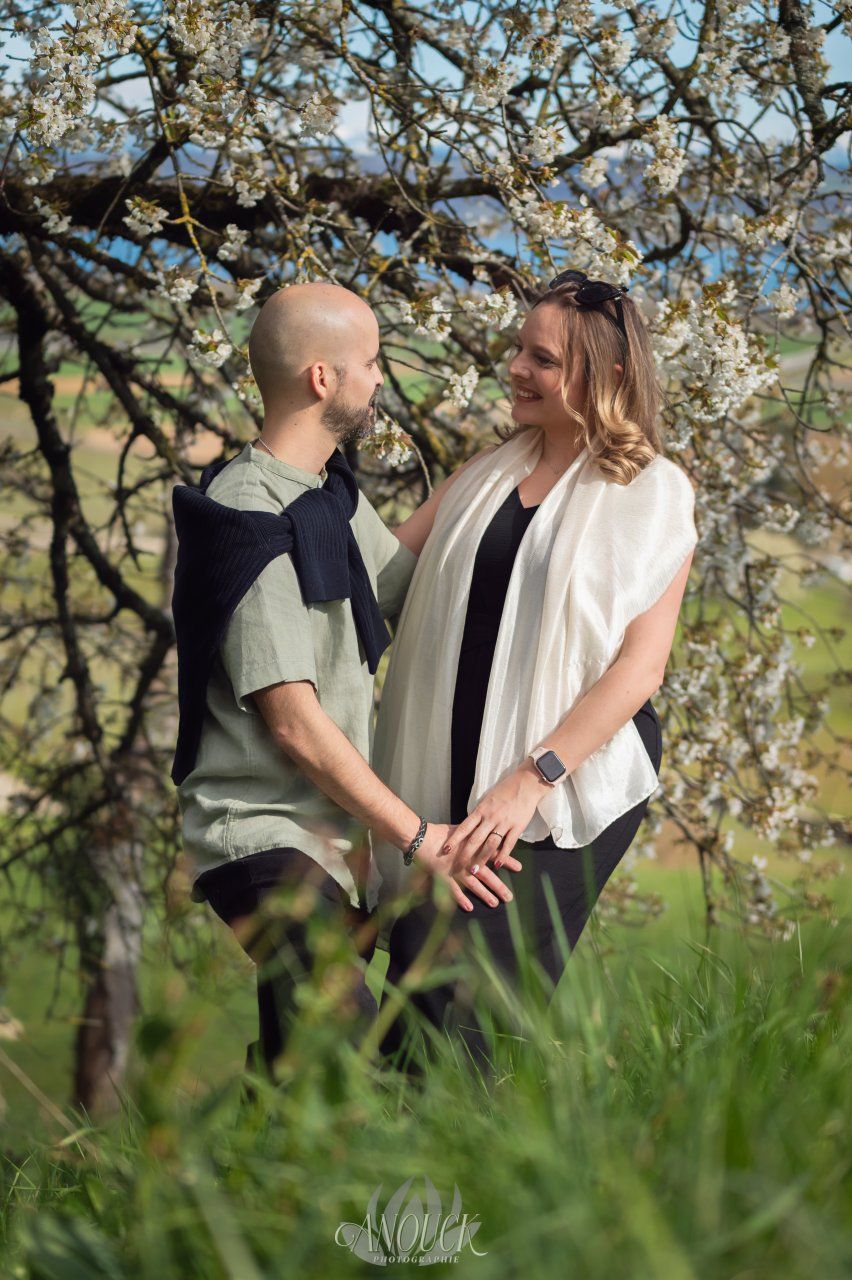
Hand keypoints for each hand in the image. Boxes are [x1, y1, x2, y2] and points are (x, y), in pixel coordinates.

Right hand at [408, 821, 523, 912]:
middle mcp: (466, 860)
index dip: (506, 860)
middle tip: (509, 896)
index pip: (493, 854)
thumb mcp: (461, 831)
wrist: (421, 837)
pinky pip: (453, 890)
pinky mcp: (443, 877)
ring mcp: (455, 870)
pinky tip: (469, 907)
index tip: (520, 867)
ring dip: (484, 894)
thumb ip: (474, 835)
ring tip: (495, 903)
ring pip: (473, 884)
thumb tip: (488, 834)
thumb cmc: (441, 833)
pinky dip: (460, 899)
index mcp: (472, 847)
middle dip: (498, 885)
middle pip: (486, 874)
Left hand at [438, 760, 546, 874]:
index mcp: (481, 810)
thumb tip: (470, 826)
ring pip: (490, 844)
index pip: (464, 827)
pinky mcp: (517, 826)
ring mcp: (504, 822)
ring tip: (474, 870)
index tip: (445, 849)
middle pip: (475, 839)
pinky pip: (508, 844)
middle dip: (465, 854)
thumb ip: (479, 813)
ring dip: (481, 858)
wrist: (526, 783)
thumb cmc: (505, 790)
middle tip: (458, 866)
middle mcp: (491, 817)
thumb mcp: (488, 799)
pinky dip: (502, 855)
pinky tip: (497, 864)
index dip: (454, 839)